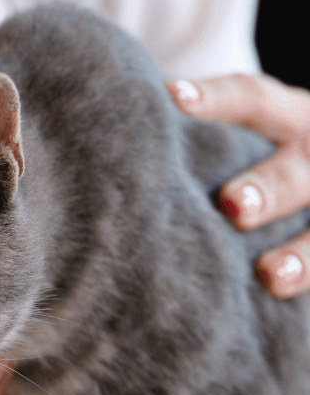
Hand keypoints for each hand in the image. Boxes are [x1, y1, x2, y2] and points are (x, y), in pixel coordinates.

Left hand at [167, 74, 309, 297]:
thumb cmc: (250, 160)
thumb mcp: (245, 136)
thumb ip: (198, 139)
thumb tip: (105, 123)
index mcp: (288, 116)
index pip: (253, 100)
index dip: (216, 99)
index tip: (173, 100)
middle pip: (297, 169)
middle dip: (267, 187)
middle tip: (231, 204)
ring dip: (301, 253)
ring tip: (269, 274)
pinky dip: (308, 275)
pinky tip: (278, 296)